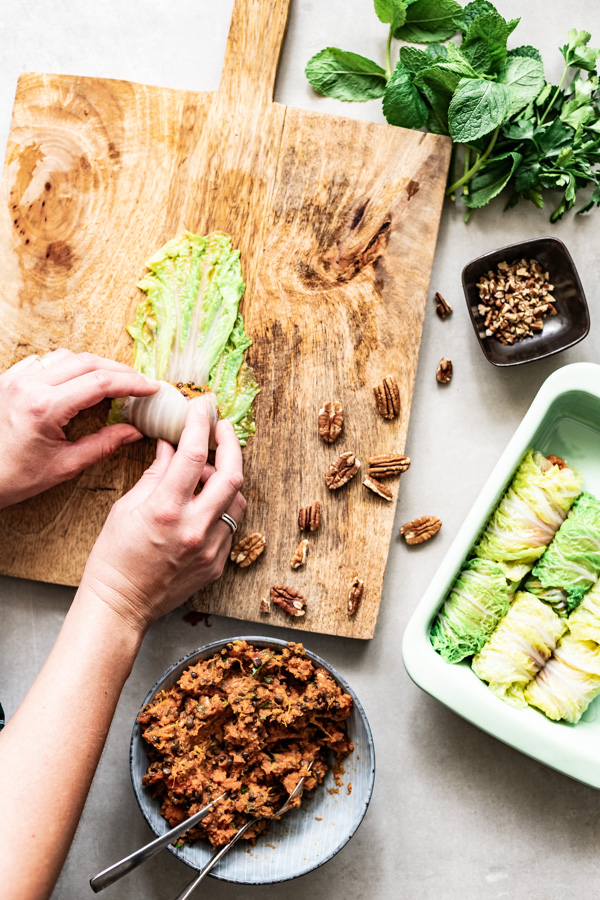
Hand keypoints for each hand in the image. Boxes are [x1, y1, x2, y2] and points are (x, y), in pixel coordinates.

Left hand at [0, 349, 158, 507]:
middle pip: (87, 361)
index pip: (100, 382)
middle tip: (139, 383)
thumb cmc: (14, 477)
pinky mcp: (8, 379)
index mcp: (44, 408)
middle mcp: (28, 386)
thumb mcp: (65, 466)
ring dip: (93, 365)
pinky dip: (66, 366)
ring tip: (112, 382)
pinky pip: (44, 361)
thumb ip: (103, 444)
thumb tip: (134, 431)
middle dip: (119, 370)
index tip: (151, 387)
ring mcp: (15, 379)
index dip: (132, 382)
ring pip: (66, 356)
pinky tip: (77, 382)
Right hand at [80, 402, 245, 631]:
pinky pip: (230, 525)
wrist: (120, 606)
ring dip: (226, 479)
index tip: (202, 406)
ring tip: (204, 474)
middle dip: (230, 443)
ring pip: (237, 499)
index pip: (193, 454)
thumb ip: (155, 474)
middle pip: (232, 473)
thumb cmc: (114, 558)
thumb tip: (172, 446)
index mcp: (165, 510)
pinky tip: (203, 506)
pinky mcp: (217, 563)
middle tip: (221, 427)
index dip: (201, 423)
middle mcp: (193, 528)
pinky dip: (221, 508)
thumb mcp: (126, 508)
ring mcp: (209, 548)